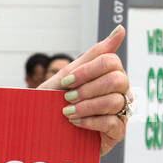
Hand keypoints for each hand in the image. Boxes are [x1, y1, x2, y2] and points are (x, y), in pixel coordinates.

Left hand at [38, 26, 130, 156]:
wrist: (41, 132)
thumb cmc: (55, 103)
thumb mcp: (68, 77)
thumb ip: (92, 55)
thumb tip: (121, 30)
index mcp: (109, 75)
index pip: (111, 61)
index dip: (88, 70)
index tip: (66, 81)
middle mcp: (119, 92)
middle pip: (117, 80)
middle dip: (88, 89)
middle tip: (67, 98)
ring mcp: (120, 112)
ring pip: (115, 101)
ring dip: (87, 106)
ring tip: (67, 112)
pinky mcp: (116, 133)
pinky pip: (113, 123)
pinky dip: (90, 121)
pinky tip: (75, 123)